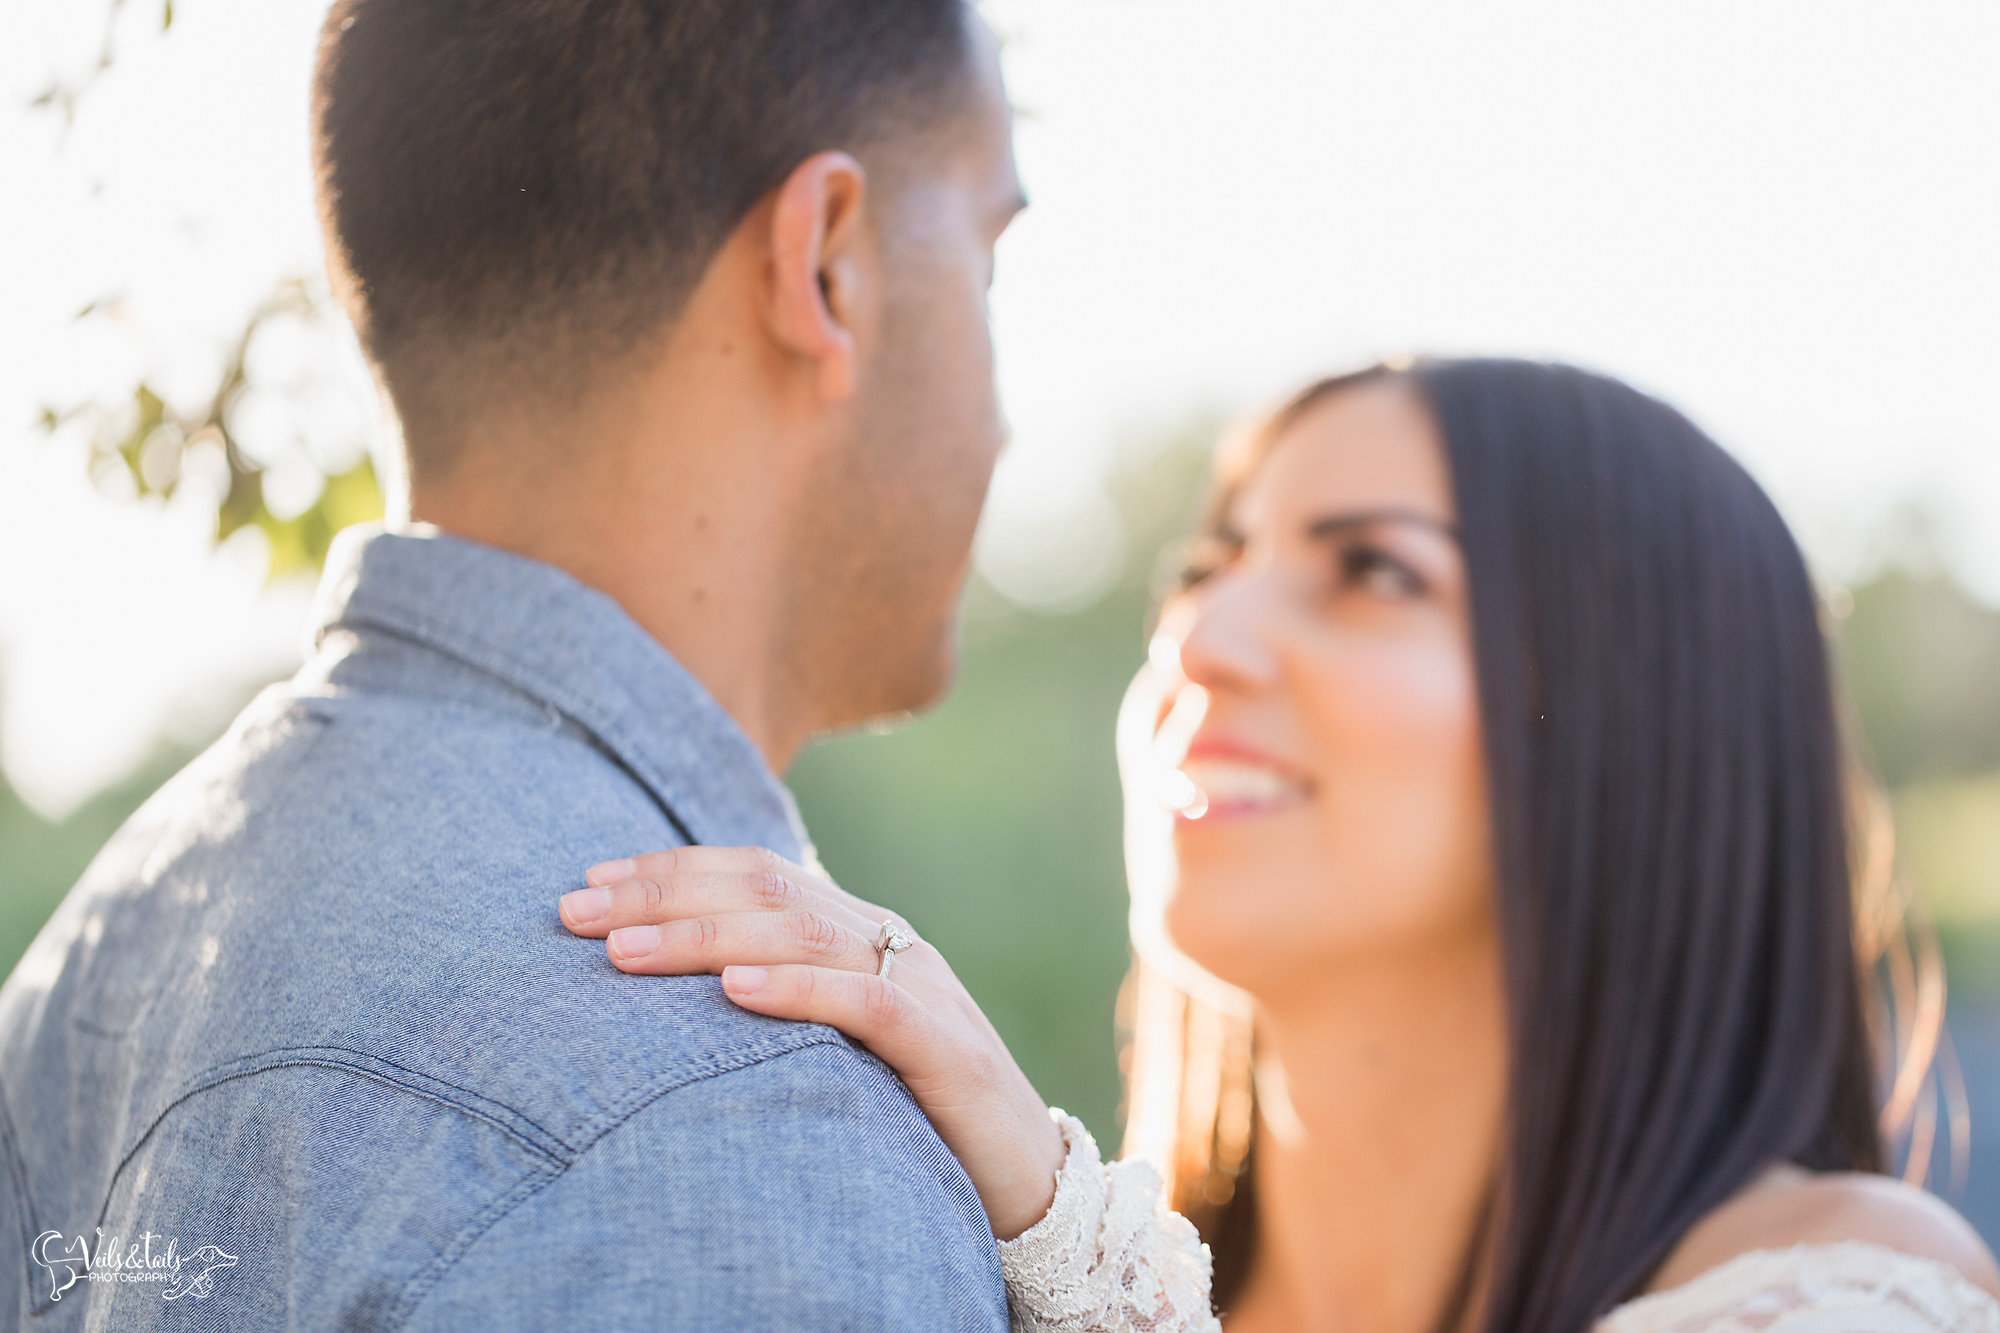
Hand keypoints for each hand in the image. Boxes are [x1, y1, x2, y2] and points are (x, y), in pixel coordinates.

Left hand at [559, 846, 1067, 1240]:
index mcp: (861, 931)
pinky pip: (864, 1003)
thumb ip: (779, 998)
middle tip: (575, 913)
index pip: (756, 872)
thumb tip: (673, 988)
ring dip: (706, 937)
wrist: (1028, 1179)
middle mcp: (889, 941)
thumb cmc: (916, 1113)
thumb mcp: (835, 1043)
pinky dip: (798, 988)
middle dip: (663, 896)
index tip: (586, 885)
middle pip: (766, 891)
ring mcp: (921, 988)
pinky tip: (735, 989)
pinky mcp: (944, 1047)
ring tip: (626, 952)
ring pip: (804, 935)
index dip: (670, 870)